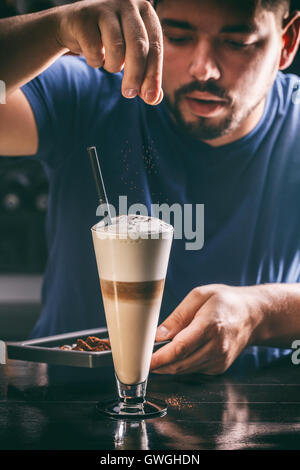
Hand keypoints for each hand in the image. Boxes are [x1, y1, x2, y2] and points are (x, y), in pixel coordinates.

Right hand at [56, 0, 162, 104]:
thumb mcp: (130, 56)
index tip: (149, 97)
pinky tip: (93, 54)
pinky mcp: (84, 16)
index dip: (153, 74)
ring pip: (117, 48)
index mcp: (146, 11)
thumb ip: (145, 75)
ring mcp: (106, 7)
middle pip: (138, 46)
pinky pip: (94, 50)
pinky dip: (95, 61)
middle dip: (136, 75)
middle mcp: (128, 3)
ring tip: (109, 64)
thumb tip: (155, 98)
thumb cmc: (109, 42)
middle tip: (129, 94)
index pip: (156, 45)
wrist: (72, 26)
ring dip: (112, 66)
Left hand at [150, 284, 264, 374]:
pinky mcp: (220, 367)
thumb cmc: (226, 301)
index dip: (160, 357)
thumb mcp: (199, 296)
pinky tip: (179, 353)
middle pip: (181, 363)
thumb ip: (177, 316)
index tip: (145, 361)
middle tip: (144, 359)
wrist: (253, 315)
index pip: (181, 347)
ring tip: (158, 353)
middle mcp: (217, 346)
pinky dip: (182, 364)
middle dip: (159, 364)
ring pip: (186, 370)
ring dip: (168, 365)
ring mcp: (220, 359)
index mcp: (210, 325)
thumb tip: (159, 335)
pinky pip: (194, 369)